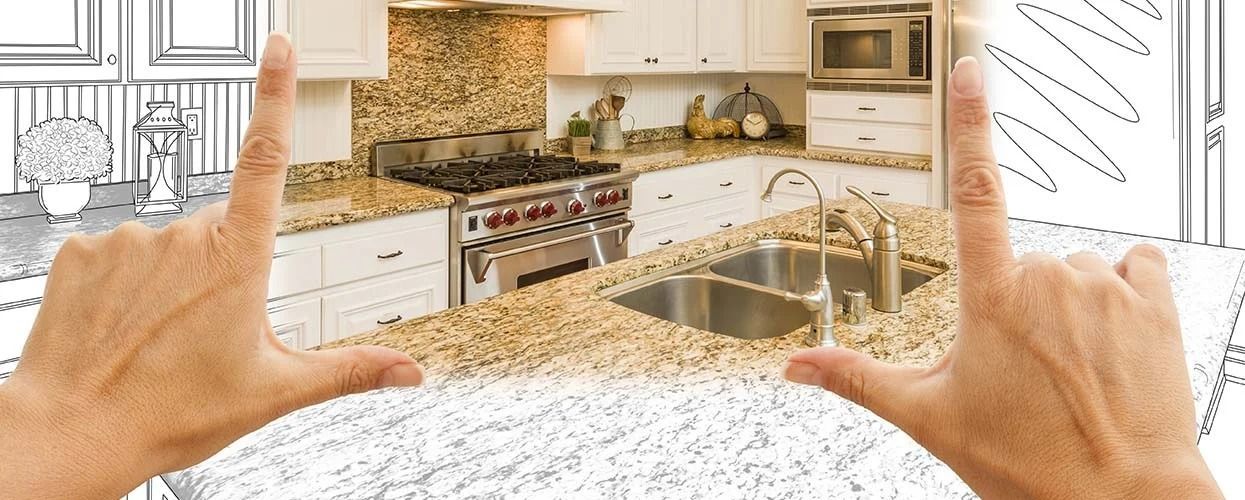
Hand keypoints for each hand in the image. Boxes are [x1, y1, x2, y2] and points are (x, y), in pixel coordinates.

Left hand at [0, 33, 423, 499]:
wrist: (73, 431)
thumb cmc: (168, 411)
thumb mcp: (275, 391)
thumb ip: (349, 371)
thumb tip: (409, 373)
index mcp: (237, 259)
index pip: (265, 158)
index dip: (274, 95)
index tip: (279, 49)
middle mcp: (183, 236)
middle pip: (219, 231)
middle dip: (221, 269)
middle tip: (207, 332)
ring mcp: (128, 241)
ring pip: (167, 246)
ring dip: (170, 281)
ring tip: (160, 339)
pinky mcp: (80, 252)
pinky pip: (116, 255)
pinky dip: (123, 285)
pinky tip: (122, 327)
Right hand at [781, 57, 1222, 498]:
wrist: (1121, 499)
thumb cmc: (1029, 463)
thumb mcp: (930, 418)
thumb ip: (858, 379)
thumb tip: (796, 367)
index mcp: (991, 298)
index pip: (975, 189)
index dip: (971, 123)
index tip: (970, 72)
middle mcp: (1051, 279)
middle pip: (1022, 259)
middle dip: (1017, 300)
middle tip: (1023, 366)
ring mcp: (1106, 287)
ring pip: (1075, 266)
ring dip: (1069, 300)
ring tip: (1070, 363)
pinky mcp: (1155, 300)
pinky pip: (1134, 263)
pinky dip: (1122, 289)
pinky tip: (1113, 335)